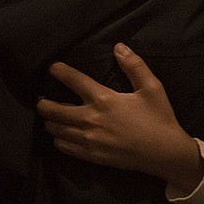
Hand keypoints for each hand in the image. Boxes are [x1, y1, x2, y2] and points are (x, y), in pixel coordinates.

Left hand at [37, 43, 203, 191]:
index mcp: (104, 99)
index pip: (74, 81)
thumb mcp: (152, 87)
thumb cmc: (158, 118)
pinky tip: (60, 137)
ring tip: (48, 117)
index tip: (51, 68)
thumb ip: (134, 66)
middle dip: (43, 103)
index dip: (60, 72)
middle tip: (40, 99)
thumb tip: (119, 47)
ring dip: (49, 122)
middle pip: (54, 110)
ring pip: (57, 130)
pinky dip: (58, 141)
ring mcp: (89, 140)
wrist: (163, 152)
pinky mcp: (92, 156)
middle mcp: (91, 119)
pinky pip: (65, 148)